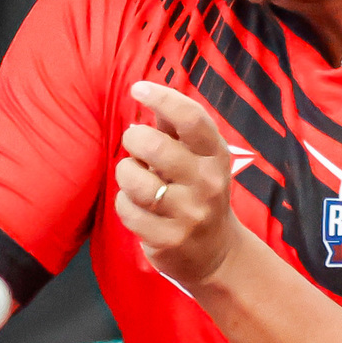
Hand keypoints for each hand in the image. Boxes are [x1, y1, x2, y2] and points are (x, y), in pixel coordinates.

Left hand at [114, 81, 249, 288]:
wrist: (216, 254)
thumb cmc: (198, 192)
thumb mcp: (197, 158)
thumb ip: (173, 126)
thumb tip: (146, 90)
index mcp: (216, 156)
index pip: (192, 118)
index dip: (162, 97)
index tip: (138, 88)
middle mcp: (207, 183)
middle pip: (155, 146)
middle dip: (134, 140)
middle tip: (135, 145)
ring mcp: (189, 214)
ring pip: (134, 180)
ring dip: (126, 174)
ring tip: (136, 179)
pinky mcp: (168, 239)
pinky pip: (127, 210)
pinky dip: (124, 204)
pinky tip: (137, 206)